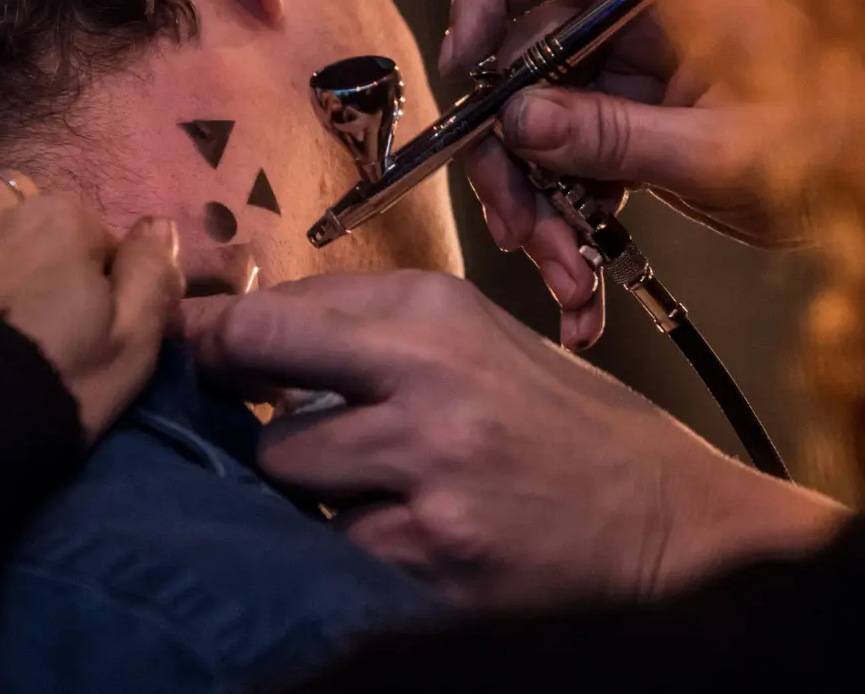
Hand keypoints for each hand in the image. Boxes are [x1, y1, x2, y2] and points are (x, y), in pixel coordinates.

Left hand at [0, 157, 183, 439]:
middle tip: (1, 289)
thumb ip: (152, 279)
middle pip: (0, 197)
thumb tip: (158, 226)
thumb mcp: (130, 349)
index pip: (80, 226)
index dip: (77, 265)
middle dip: (3, 228)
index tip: (70, 311)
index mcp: (55, 223)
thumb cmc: (45, 395)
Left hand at [189, 270, 845, 607]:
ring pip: (286, 472)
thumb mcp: (484, 344)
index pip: (271, 312)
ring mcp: (427, 469)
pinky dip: (350, 546)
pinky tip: (404, 537)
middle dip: (235, 399)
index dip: (214, 337)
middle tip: (234, 415)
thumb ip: (375, 335)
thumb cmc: (570, 429)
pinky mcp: (432, 553)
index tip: (192, 352)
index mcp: (437, 311)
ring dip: (304, 486)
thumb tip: (250, 338)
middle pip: (253, 375)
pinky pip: (335, 546)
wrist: (672, 524)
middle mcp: (426, 376)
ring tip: (367, 488)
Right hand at [442, 0, 810, 349]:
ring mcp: (637, 77)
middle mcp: (641, 22)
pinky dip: (570, 226)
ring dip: (538, 206)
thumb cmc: (840, 154)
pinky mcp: (639, 128)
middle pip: (524, 57)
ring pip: (540, 123)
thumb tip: (517, 120)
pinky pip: (574, 165)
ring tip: (568, 282)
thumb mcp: (723, 152)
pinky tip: (583, 295)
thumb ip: (615, 136)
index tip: (468, 76)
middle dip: (510, 150)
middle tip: (519, 229)